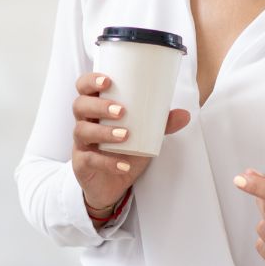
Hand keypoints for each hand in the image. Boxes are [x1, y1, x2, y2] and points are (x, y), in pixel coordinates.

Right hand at [71, 72, 190, 219]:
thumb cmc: (123, 151)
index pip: (84, 87)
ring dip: (104, 132)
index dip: (91, 81)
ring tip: (125, 135)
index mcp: (95, 109)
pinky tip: (123, 165)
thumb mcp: (144, 136)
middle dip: (99, 105)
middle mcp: (84, 122)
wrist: (112, 184)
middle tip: (121, 111)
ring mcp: (81, 144)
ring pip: (82, 131)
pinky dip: (107, 162)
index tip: (108, 81)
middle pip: (80, 106)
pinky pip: (89, 160)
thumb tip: (185, 115)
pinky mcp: (81, 164)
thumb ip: (160, 124)